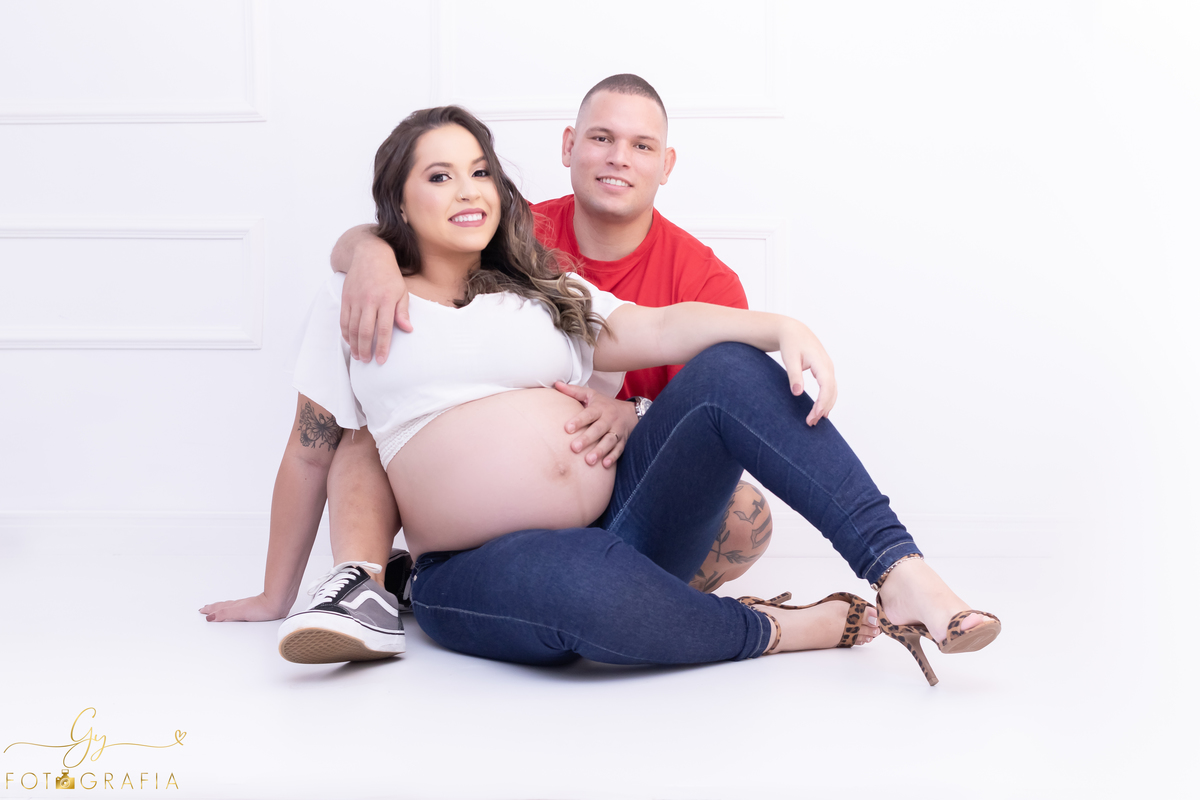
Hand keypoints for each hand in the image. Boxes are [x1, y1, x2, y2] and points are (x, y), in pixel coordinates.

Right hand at [199, 593, 290, 621]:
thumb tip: (210, 617)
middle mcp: (239, 606)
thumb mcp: (239, 612)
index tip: (202, 610)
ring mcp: (247, 607)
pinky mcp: (254, 610)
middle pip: (223, 606)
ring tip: (217, 608)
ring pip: (231, 606)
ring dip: (222, 608)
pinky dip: (233, 609)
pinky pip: (239, 608)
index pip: (219, 608)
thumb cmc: (262, 608)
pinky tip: (237, 610)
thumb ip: (225, 614)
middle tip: (205, 608)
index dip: (210, 610)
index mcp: (234, 607)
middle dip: (213, 608)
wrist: (277, 604)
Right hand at [339, 237, 411, 363]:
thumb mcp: (402, 292)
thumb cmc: (389, 276)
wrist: (369, 255)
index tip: (381, 360)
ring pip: (352, 327)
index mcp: (386, 300)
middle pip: (365, 331)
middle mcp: (369, 301)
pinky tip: (349, 342)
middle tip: (367, 361)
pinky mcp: (346, 298)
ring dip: (354, 344)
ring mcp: (355, 299)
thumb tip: (408, 330)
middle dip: (365, 349)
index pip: (384, 329)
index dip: (382, 346)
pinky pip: (343, 319)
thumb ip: (403, 312)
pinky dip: (345, 333)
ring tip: (358, 356)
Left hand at [553, 381, 638, 467]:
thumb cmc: (605, 404)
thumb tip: (556, 384)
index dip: (578, 421)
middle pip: (598, 429)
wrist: (631, 412)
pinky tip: (605, 465)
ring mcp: (617, 431)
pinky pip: (619, 449)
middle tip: (574, 448)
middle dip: (587, 439)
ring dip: (600, 451)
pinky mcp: (623, 440)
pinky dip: (613, 457)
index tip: (567, 429)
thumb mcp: (591, 394)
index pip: (588, 414)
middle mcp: (609, 419)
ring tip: (589, 461)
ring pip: (609, 441)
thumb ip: (574, 391)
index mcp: (599, 408)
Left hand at [778, 320, 837, 424]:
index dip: (822, 403)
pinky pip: (830, 388)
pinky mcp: (825, 370)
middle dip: (822, 408)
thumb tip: (798, 393)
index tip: (813, 415)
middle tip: (810, 422)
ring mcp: (828, 368)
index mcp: (821, 363)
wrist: (794, 331)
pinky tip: (820, 410)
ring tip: (814, 420)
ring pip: (832, 391)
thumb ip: (794, 376)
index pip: (826, 386)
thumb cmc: (791, 343)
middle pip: (831, 391)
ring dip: (825, 406)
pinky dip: (826, 400)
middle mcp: (828, 366)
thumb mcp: (790, 359)